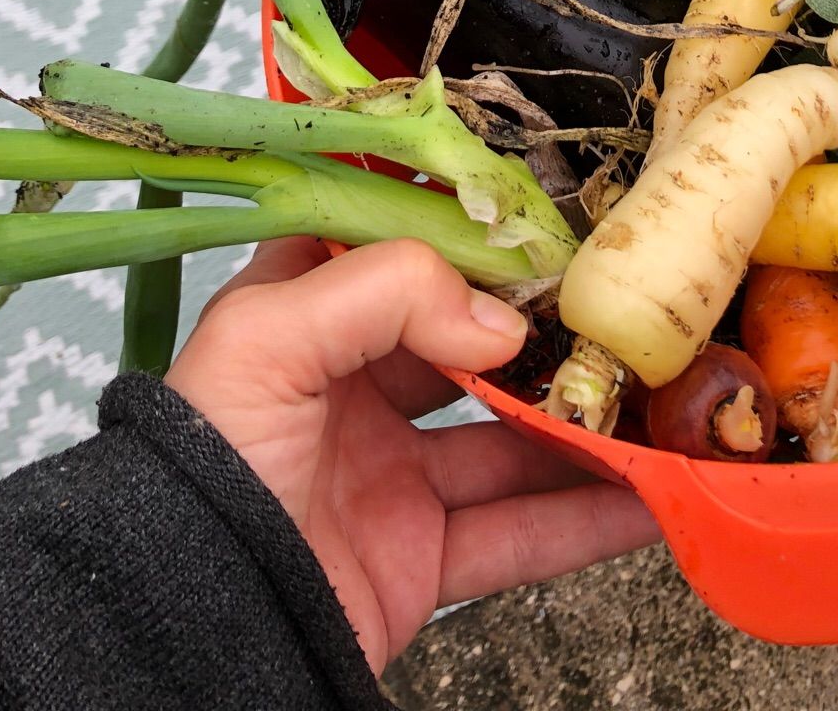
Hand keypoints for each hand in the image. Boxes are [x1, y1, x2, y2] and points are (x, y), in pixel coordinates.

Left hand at [167, 237, 659, 671]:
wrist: (178, 626)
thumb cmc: (195, 469)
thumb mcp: (267, 342)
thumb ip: (385, 292)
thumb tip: (500, 322)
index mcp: (305, 317)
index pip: (398, 250)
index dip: (470, 230)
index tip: (547, 212)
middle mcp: (352, 388)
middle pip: (474, 345)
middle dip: (550, 332)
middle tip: (623, 309)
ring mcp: (391, 475)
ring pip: (512, 439)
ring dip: (585, 425)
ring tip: (660, 401)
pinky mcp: (419, 557)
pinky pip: (520, 531)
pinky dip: (589, 517)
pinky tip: (648, 492)